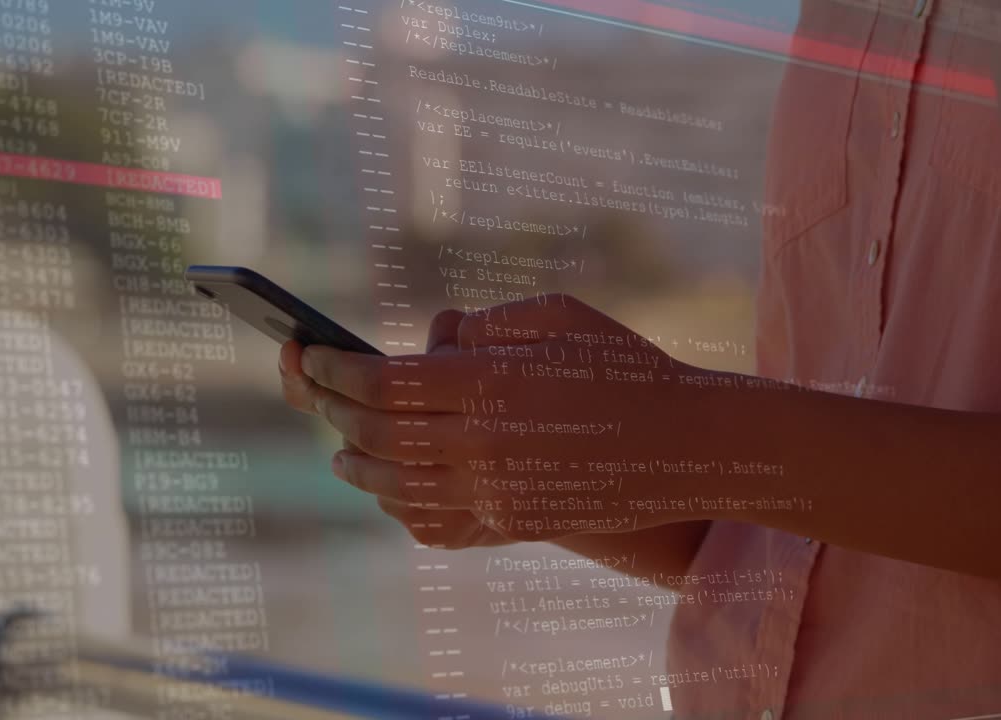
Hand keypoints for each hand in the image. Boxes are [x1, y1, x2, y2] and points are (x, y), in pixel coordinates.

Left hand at [280, 294, 742, 544]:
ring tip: (339, 451)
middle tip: (313, 392)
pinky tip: (389, 490)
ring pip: (394, 487)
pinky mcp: (514, 524)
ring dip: (355, 465)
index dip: (334, 369)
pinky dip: (398, 504)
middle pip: (376, 434)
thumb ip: (482, 323)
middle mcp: (482, 442)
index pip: (381, 382)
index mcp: (489, 381)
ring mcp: (496, 493)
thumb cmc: (625, 364)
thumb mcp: (556, 315)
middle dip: (332, 409)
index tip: (311, 355)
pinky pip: (434, 521)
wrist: (688, 443)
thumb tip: (428, 341)